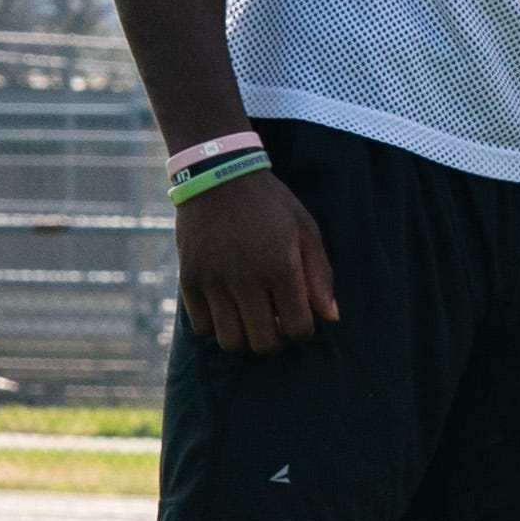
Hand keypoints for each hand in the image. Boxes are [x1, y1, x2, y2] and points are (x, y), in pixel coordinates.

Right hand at [174, 171, 338, 354]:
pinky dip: (216, 326)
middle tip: (277, 326)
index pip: (297, 327)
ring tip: (253, 319)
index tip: (300, 322)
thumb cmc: (271, 204)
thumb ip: (320, 276)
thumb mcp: (306, 231)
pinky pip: (202, 327)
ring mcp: (213, 281)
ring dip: (245, 338)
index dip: (303, 332)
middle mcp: (245, 279)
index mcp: (280, 267)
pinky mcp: (188, 279)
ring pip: (230, 341)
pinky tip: (228, 309)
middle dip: (276, 342)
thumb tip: (330, 317)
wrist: (218, 177)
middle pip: (263, 343)